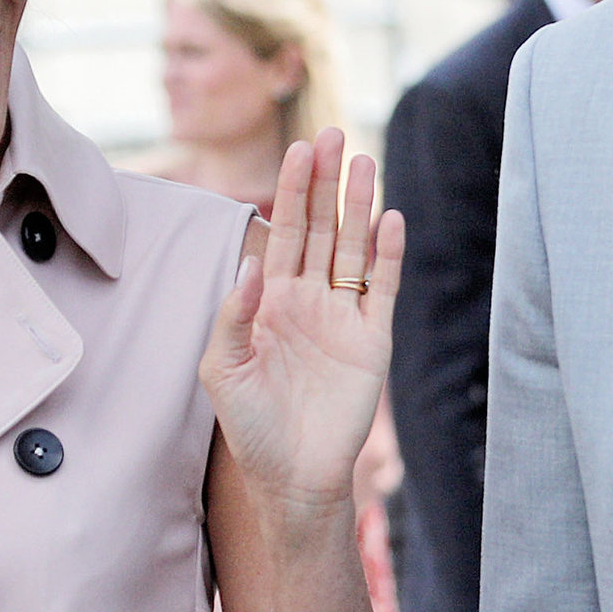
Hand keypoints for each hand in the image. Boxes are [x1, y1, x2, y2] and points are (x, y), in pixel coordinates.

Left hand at [200, 134, 402, 533]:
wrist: (292, 476)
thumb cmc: (250, 427)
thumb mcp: (221, 370)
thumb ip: (232, 316)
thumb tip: (250, 265)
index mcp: (270, 300)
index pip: (284, 231)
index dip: (292, 190)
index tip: (300, 148)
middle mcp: (309, 299)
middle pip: (322, 228)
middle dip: (326, 183)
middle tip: (334, 135)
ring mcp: (344, 317)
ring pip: (354, 249)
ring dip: (360, 207)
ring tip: (366, 163)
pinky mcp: (373, 341)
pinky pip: (382, 289)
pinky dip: (388, 256)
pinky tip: (391, 221)